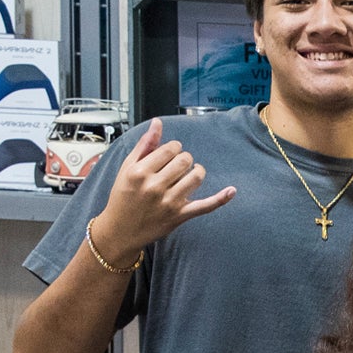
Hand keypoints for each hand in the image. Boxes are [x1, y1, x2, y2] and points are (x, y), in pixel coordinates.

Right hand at [92, 118, 236, 262]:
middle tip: (177, 165)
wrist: (121, 229)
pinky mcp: (180, 216)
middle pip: (184, 160)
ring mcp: (169, 203)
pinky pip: (205, 206)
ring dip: (197, 172)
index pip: (169, 149)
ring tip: (190, 174)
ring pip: (196, 177)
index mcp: (139, 172)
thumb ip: (144, 145)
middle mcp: (154, 187)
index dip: (174, 148)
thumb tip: (157, 123)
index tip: (171, 152)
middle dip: (184, 158)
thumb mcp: (127, 168)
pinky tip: (232, 190)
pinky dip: (220, 199)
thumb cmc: (123, 196)